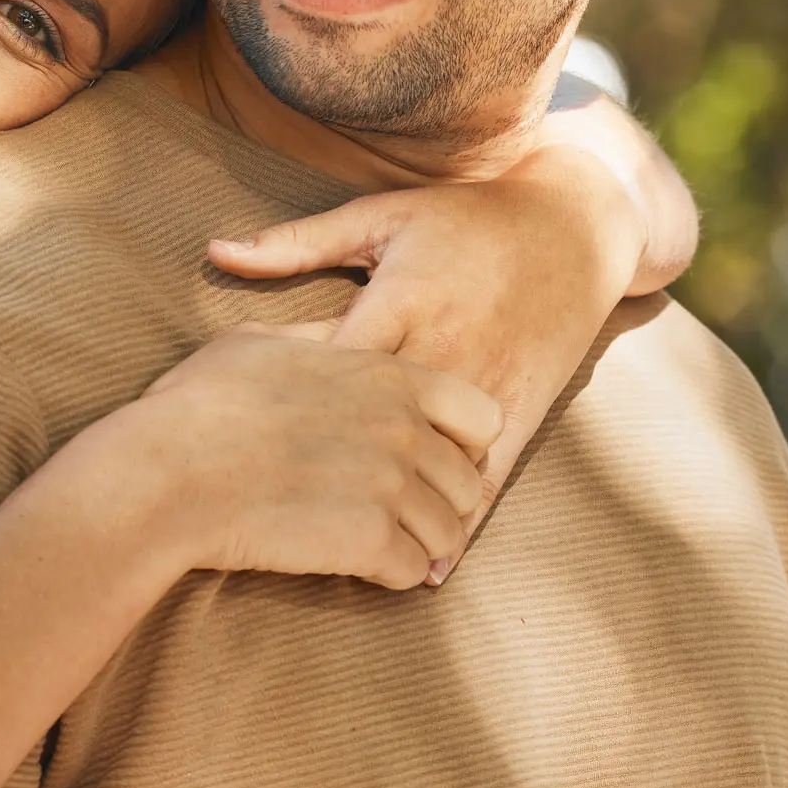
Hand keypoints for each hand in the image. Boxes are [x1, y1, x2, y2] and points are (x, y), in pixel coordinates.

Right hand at [122, 322, 502, 591]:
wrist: (166, 472)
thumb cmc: (199, 405)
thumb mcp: (257, 342)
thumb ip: (314, 336)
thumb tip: (337, 333)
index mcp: (383, 375)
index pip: (479, 414)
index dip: (458, 442)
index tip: (425, 458)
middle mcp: (400, 428)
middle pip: (468, 482)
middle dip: (439, 502)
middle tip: (400, 514)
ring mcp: (389, 486)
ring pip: (449, 533)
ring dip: (419, 544)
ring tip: (380, 545)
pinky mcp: (370, 541)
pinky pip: (413, 570)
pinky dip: (390, 574)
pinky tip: (357, 564)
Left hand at [205, 147, 644, 533]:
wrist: (572, 227)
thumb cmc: (461, 219)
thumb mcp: (378, 218)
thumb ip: (297, 243)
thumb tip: (214, 250)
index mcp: (403, 300)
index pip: (338, 366)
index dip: (292, 408)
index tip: (244, 446)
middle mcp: (445, 348)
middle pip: (380, 423)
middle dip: (332, 469)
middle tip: (274, 517)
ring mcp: (488, 384)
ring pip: (436, 463)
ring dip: (396, 511)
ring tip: (348, 560)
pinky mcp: (523, 408)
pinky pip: (490, 474)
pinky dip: (461, 522)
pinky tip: (431, 569)